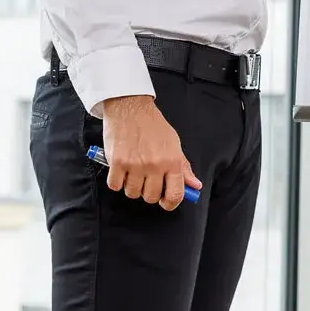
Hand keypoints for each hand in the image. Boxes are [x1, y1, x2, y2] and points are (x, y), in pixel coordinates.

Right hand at [100, 95, 201, 210]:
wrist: (130, 107)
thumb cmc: (153, 125)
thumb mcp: (174, 143)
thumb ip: (183, 167)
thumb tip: (194, 186)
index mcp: (172, 161)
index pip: (175, 194)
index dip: (170, 203)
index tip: (165, 202)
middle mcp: (155, 165)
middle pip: (150, 197)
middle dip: (148, 192)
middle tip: (146, 180)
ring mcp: (135, 165)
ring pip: (132, 193)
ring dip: (131, 186)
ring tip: (132, 172)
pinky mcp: (117, 162)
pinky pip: (115, 186)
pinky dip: (116, 181)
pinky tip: (120, 170)